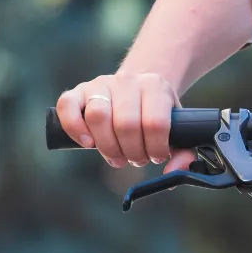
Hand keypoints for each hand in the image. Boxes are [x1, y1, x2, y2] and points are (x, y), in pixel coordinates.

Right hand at [56, 73, 195, 171]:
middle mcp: (127, 81)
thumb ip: (184, 152)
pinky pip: (67, 106)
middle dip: (132, 152)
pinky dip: (74, 128)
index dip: (155, 148)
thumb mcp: (178, 128)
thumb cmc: (157, 114)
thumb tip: (173, 172)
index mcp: (155, 86)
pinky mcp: (77, 91)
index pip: (155, 123)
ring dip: (108, 147)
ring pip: (98, 116)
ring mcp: (100, 84)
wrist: (140, 87)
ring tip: (117, 157)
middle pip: (126, 124)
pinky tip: (88, 144)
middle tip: (136, 159)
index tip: (156, 156)